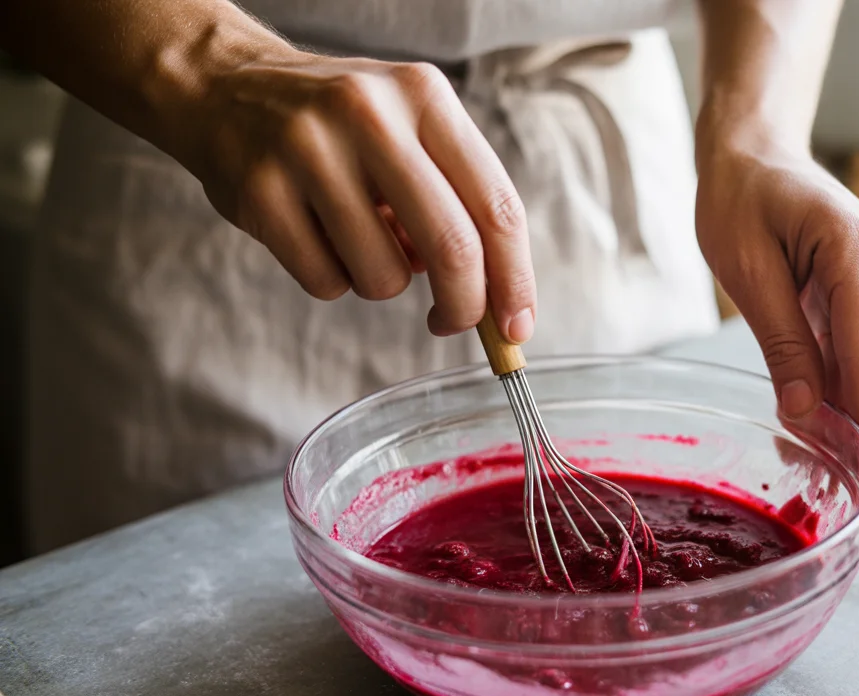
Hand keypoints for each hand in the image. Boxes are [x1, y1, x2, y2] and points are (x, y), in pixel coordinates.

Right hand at [184, 49, 536, 341]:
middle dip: (464, 306)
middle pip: (452, 246)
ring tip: (358, 239)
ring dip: (383, 282)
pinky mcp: (261, 191)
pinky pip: (326, 282)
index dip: (515, 279)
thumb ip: (455, 199)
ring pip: (385, 276)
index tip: (516, 326)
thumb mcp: (408, 129)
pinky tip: (315, 237)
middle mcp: (371, 114)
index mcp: (425, 98)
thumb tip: (491, 298)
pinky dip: (332, 280)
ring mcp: (310, 150)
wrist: (222, 86)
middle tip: (452, 323)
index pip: (497, 207)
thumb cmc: (339, 125)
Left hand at [695, 137, 858, 486]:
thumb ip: (783, 342)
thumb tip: (806, 414)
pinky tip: (814, 419)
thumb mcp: (747, 271)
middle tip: (835, 488)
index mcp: (856, 251)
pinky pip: (854, 345)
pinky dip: (833, 380)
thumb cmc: (741, 197)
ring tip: (814, 464)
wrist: (755, 150)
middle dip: (855, 425)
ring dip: (842, 406)